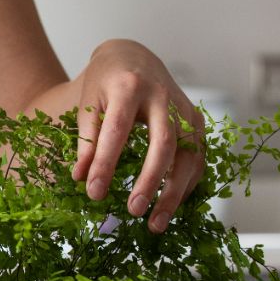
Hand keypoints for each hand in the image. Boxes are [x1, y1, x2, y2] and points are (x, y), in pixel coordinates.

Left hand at [70, 39, 204, 232]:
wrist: (133, 57)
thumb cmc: (106, 83)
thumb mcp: (88, 104)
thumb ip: (86, 140)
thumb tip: (81, 179)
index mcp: (128, 87)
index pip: (117, 130)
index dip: (105, 164)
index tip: (94, 193)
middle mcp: (163, 97)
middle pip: (163, 143)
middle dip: (151, 180)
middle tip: (133, 211)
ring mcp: (185, 108)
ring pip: (188, 154)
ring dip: (174, 192)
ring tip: (155, 223)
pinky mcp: (198, 120)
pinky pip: (198, 158)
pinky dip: (187, 185)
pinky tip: (171, 206)